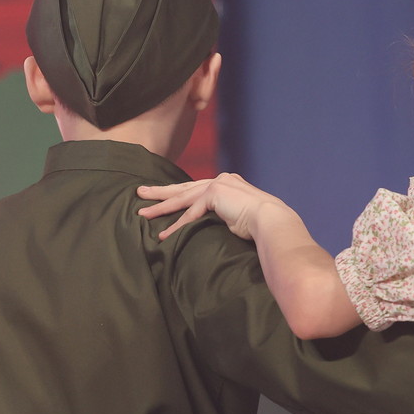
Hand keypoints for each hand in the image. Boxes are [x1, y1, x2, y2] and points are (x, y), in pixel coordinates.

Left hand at [137, 173, 291, 240]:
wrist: (273, 221)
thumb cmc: (262, 225)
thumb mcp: (241, 216)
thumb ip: (228, 214)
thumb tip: (222, 226)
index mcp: (228, 182)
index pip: (197, 187)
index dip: (178, 193)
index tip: (163, 195)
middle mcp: (221, 179)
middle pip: (184, 187)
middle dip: (161, 192)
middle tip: (141, 193)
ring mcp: (217, 184)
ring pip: (182, 198)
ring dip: (160, 207)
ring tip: (142, 214)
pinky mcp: (214, 193)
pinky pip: (190, 212)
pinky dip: (176, 225)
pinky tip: (163, 234)